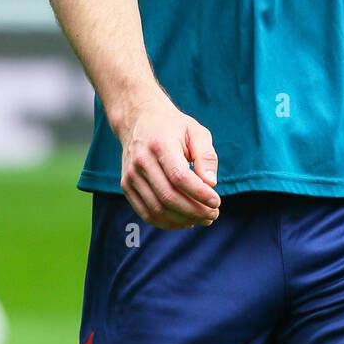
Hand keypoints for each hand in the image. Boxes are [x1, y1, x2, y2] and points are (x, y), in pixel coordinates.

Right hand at [118, 97, 220, 230]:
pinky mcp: (126, 186)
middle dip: (195, 211)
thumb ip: (205, 155)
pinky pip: (146, 213)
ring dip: (183, 220)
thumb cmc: (174, 127)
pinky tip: (185, 221)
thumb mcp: (196, 132)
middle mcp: (141, 161)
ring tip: (203, 219)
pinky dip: (167, 223)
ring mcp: (130, 175)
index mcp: (160, 144)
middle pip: (168, 197)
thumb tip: (211, 183)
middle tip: (213, 214)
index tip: (217, 202)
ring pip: (157, 209)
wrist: (139, 120)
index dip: (200, 194)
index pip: (179, 177)